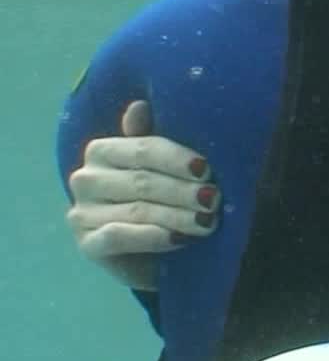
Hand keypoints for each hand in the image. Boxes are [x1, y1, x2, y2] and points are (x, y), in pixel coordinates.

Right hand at [66, 100, 219, 289]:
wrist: (153, 255)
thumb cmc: (163, 202)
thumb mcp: (164, 170)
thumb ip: (152, 141)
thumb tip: (140, 105)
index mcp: (103, 151)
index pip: (144, 148)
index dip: (177, 159)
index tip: (207, 170)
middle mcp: (86, 179)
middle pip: (143, 181)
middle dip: (184, 191)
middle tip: (213, 199)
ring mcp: (82, 214)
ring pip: (137, 209)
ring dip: (177, 215)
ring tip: (208, 221)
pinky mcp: (88, 245)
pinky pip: (119, 236)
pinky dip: (152, 236)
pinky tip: (179, 239)